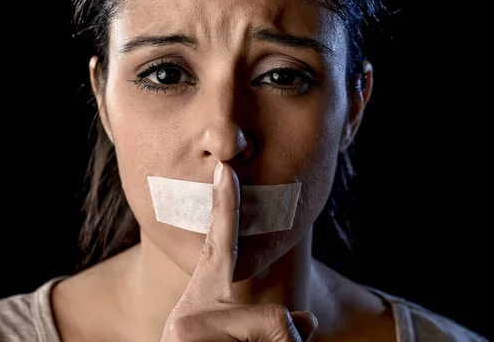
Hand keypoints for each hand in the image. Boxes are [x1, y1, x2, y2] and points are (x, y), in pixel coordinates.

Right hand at [161, 161, 317, 341]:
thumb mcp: (230, 341)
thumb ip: (265, 322)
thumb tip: (309, 320)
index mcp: (203, 299)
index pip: (219, 245)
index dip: (225, 205)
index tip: (227, 169)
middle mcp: (191, 307)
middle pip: (275, 317)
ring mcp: (186, 326)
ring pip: (277, 332)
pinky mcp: (184, 336)